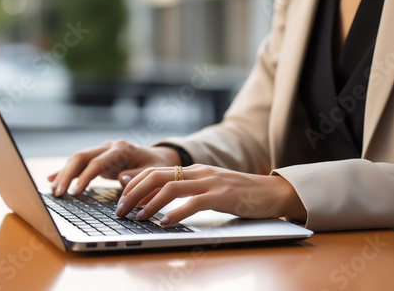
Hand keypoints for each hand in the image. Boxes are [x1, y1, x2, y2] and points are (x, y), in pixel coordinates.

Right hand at [48, 140, 180, 195]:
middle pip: (81, 156)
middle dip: (67, 174)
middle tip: (58, 192)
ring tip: (53, 190)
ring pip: (77, 159)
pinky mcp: (99, 158)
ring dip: (64, 173)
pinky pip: (79, 164)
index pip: (97, 162)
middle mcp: (109, 146)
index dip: (85, 177)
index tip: (75, 191)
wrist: (160, 157)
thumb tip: (120, 178)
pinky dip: (66, 171)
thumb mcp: (154, 172)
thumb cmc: (158, 166)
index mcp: (122, 149)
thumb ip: (138, 176)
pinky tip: (51, 179)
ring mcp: (102, 151)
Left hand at [115, 164, 306, 225]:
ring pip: (170, 188)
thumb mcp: (210, 187)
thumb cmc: (240, 193)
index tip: (122, 199)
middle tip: (121, 210)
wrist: (272, 191)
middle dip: (133, 193)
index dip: (135, 185)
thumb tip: (159, 202)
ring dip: (149, 203)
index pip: (155, 171)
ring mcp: (210, 182)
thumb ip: (187, 191)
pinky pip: (193, 202)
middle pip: (156, 177)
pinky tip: (164, 223)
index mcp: (193, 170)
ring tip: (138, 218)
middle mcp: (198, 173)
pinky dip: (175, 213)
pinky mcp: (222, 195)